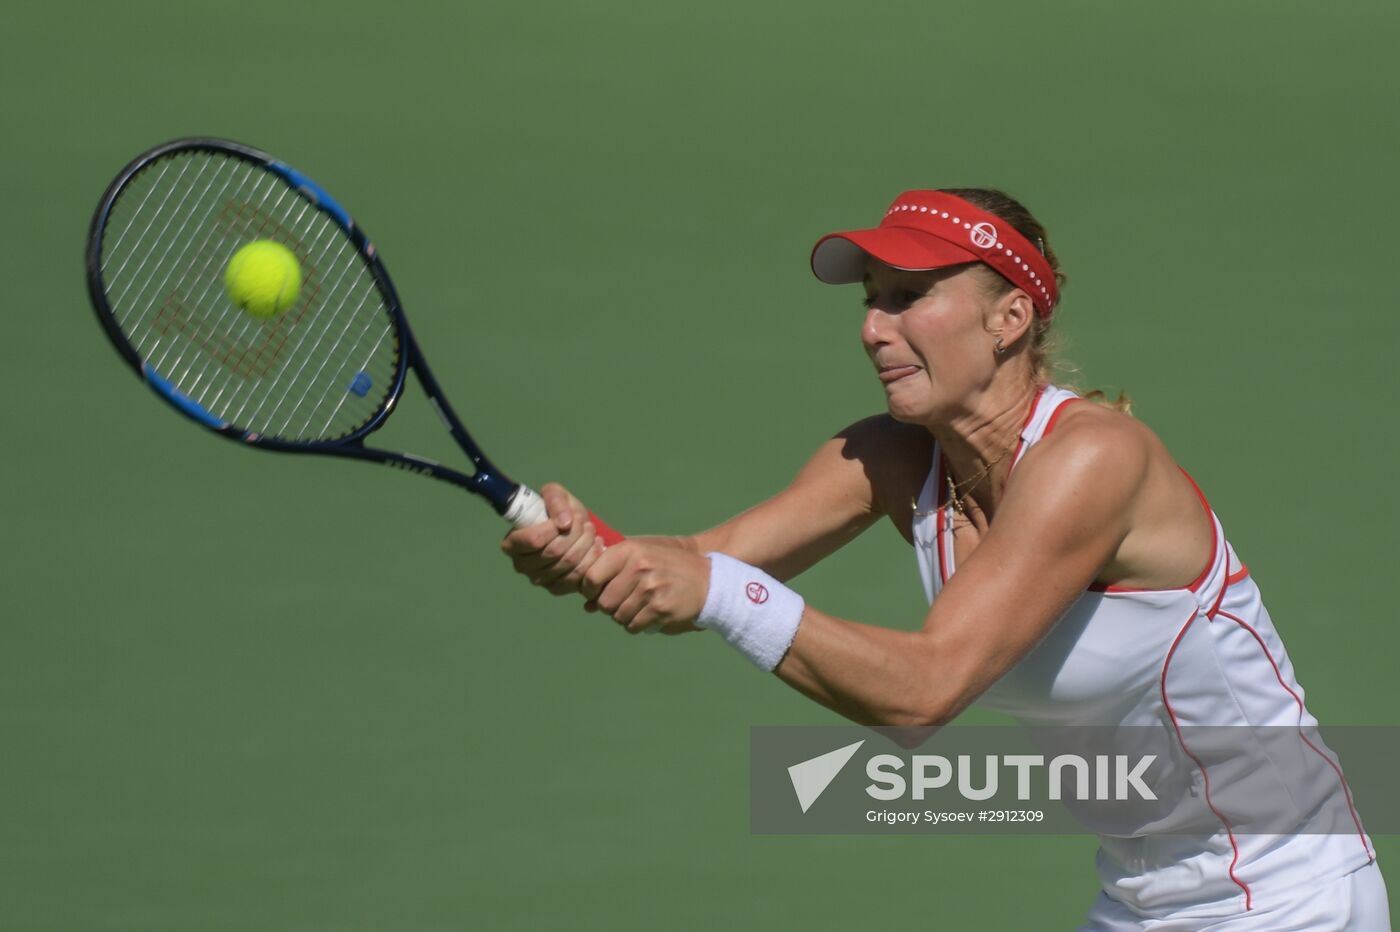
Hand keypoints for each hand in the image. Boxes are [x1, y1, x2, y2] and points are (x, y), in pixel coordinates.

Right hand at [500, 482, 605, 594]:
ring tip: (590, 530)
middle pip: (553, 552)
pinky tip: (595, 545)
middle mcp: (521, 565)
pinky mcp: (556, 588)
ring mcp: (538, 579)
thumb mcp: (555, 493)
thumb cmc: (557, 509)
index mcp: (512, 543)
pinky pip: (578, 577)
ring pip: (568, 564)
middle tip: (584, 522)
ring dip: (585, 543)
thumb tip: (564, 522)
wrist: (573, 527)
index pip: (533, 540)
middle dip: (574, 533)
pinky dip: (591, 559)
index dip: (553, 528)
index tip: (568, 518)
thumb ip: (555, 501)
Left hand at [580, 540, 709, 634]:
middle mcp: (639, 567)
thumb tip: (586, 606)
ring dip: (626, 616)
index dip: (591, 590)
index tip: (599, 592)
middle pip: (603, 602)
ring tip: (642, 606)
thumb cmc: (669, 569)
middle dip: (611, 606)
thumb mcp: (641, 558)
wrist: (709, 581)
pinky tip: (651, 614)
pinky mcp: (660, 609)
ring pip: (618, 617)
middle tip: (626, 601)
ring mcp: (650, 589)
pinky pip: (633, 626)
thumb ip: (611, 574)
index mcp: (630, 550)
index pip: (591, 577)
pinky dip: (639, 625)